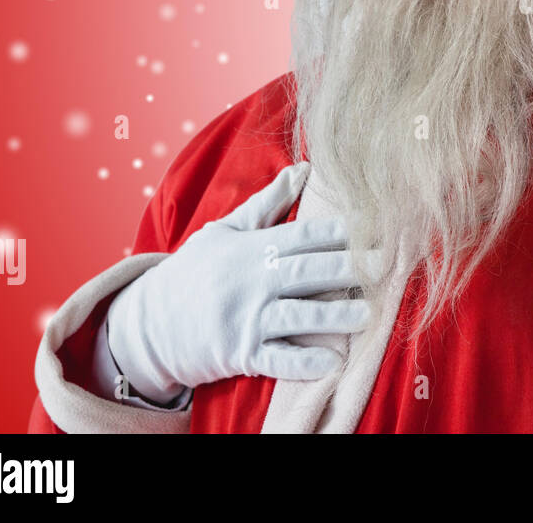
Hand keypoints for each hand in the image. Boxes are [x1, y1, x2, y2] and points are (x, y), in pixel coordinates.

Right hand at [106, 162, 374, 402]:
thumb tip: (304, 169)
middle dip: (349, 268)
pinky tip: (333, 361)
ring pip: (297, 317)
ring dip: (334, 316)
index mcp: (250, 248)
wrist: (145, 326)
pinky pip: (277, 360)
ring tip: (368, 314)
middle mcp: (250, 282)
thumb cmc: (192, 273)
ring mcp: (244, 320)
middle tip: (387, 265)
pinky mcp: (239, 354)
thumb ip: (267, 204)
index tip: (376, 226)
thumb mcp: (223, 231)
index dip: (341, 231)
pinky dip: (304, 362)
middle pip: (307, 272)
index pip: (303, 235)